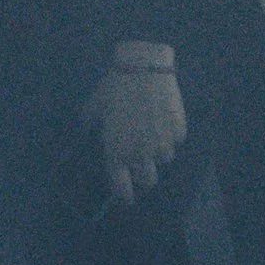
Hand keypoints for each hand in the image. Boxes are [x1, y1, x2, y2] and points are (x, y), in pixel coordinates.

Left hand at [84, 47, 186, 205]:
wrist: (144, 67)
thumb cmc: (114, 88)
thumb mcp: (94, 108)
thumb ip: (90, 126)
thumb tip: (85, 131)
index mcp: (117, 152)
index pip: (122, 188)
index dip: (124, 195)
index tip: (126, 197)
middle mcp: (141, 154)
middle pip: (148, 181)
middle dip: (144, 178)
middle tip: (140, 166)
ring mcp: (163, 143)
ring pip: (163, 159)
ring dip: (157, 152)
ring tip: (151, 132)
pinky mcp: (179, 130)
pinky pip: (175, 140)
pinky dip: (170, 135)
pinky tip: (162, 117)